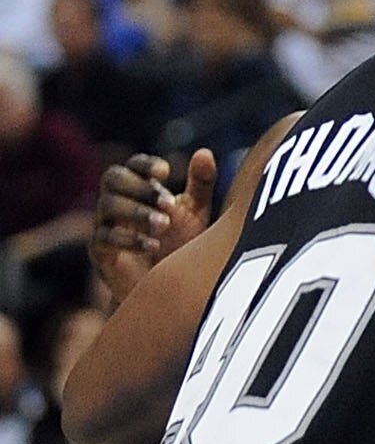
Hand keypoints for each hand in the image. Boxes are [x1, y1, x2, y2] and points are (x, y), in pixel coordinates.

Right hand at [90, 149, 218, 302]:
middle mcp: (118, 202)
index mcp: (139, 189)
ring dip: (136, 212)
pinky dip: (128, 239)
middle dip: (139, 187)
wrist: (167, 290)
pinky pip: (103, 238)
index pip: (133, 165)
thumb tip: (204, 153)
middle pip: (112, 177)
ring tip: (164, 225)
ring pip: (107, 205)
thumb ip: (201, 184)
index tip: (166, 172)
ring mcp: (106, 226)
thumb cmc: (181, 245)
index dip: (145, 164)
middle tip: (168, 203)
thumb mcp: (195, 213)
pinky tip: (153, 246)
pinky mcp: (101, 253)